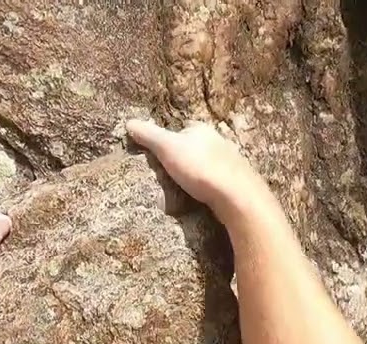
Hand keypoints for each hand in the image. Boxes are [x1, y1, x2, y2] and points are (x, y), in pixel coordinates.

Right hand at [126, 119, 270, 218]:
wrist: (236, 196)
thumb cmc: (200, 168)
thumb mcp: (167, 148)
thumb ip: (149, 135)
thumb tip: (129, 123)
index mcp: (202, 129)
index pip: (180, 131)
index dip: (168, 143)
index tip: (159, 158)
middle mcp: (219, 141)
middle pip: (195, 148)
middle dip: (184, 159)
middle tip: (170, 175)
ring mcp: (231, 162)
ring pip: (207, 165)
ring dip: (197, 174)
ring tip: (185, 189)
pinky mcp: (237, 182)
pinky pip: (217, 181)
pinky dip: (209, 187)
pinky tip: (203, 197)